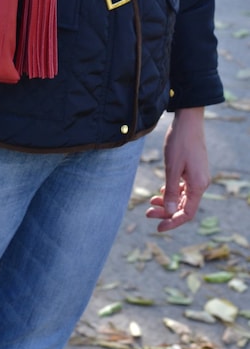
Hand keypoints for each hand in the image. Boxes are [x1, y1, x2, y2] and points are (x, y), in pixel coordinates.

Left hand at [146, 107, 209, 232]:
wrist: (187, 121)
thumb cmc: (180, 143)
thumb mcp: (172, 168)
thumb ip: (171, 191)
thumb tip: (170, 212)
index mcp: (198, 186)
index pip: (187, 213)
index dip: (173, 222)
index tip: (158, 228)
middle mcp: (201, 183)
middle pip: (184, 206)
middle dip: (166, 212)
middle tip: (147, 213)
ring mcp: (197, 176)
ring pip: (182, 197)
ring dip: (167, 201)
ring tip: (150, 201)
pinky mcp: (193, 170)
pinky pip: (183, 187)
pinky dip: (171, 190)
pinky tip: (160, 190)